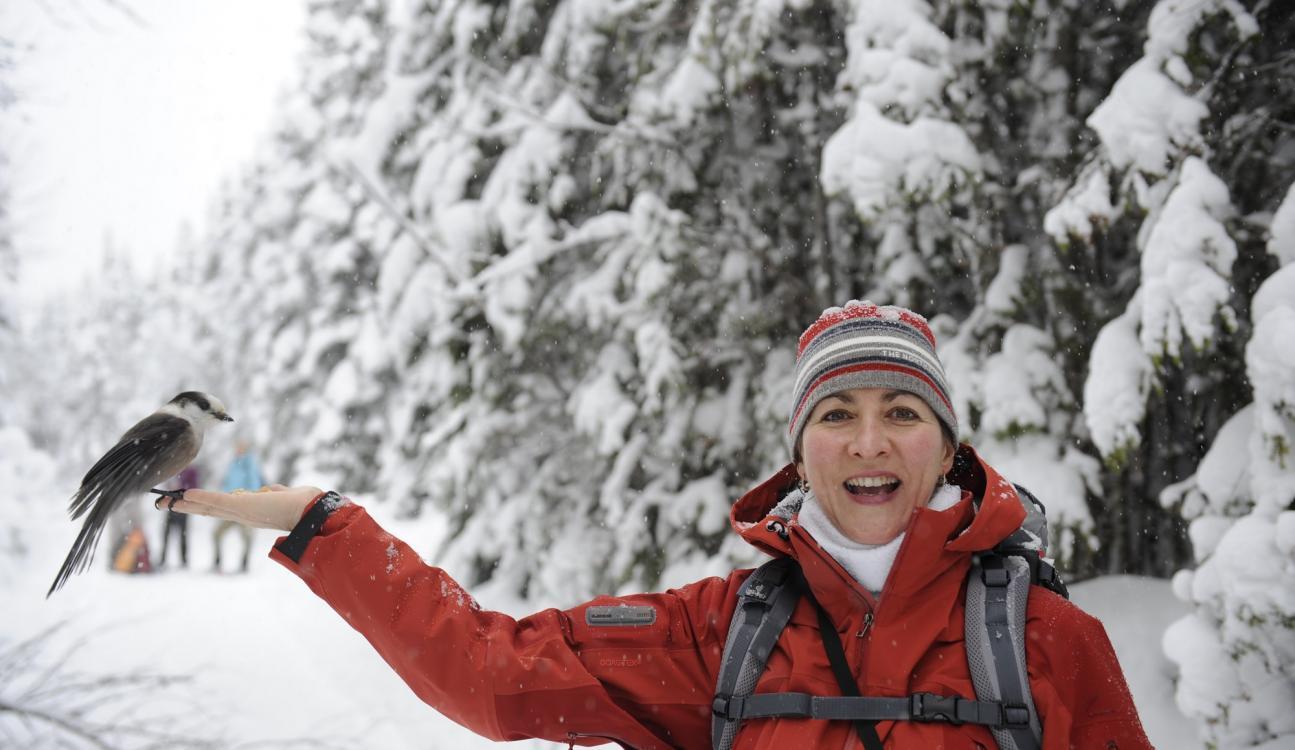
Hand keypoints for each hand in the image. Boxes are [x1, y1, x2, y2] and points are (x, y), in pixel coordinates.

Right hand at [160, 485, 323, 530]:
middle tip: (163, 505)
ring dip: (186, 504)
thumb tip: (271, 490)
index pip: (219, 509)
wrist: (311, 512)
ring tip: (167, 502)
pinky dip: (200, 498)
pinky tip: (185, 496)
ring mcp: (241, 512)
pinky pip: (216, 501)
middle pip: (207, 511)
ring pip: (207, 507)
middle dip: (185, 507)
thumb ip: (272, 492)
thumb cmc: (300, 503)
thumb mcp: (281, 494)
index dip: (200, 506)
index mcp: (248, 513)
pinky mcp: (242, 507)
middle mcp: (242, 515)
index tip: (184, 502)